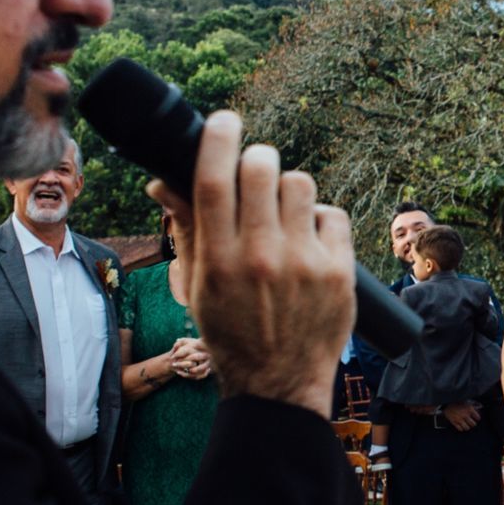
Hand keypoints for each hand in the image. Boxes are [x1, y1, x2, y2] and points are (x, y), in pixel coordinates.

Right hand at [146, 111, 352, 418]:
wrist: (278, 385)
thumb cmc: (232, 333)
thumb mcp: (198, 287)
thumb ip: (187, 230)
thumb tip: (163, 181)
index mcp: (219, 259)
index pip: (214, 178)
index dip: (218, 137)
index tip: (224, 119)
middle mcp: (261, 256)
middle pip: (262, 168)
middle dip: (257, 159)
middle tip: (255, 173)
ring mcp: (304, 263)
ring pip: (300, 183)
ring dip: (289, 188)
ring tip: (283, 213)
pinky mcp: (339, 271)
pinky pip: (332, 213)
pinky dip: (319, 219)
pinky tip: (309, 239)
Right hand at [442, 401, 481, 430]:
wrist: (446, 402)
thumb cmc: (457, 401)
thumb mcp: (467, 401)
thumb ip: (473, 405)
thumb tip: (479, 408)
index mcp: (469, 409)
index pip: (478, 417)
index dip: (477, 418)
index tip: (476, 418)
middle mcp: (465, 415)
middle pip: (473, 424)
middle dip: (473, 423)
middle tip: (471, 422)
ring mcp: (459, 419)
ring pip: (467, 428)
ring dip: (467, 427)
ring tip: (466, 425)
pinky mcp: (454, 422)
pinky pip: (460, 429)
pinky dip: (461, 428)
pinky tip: (461, 426)